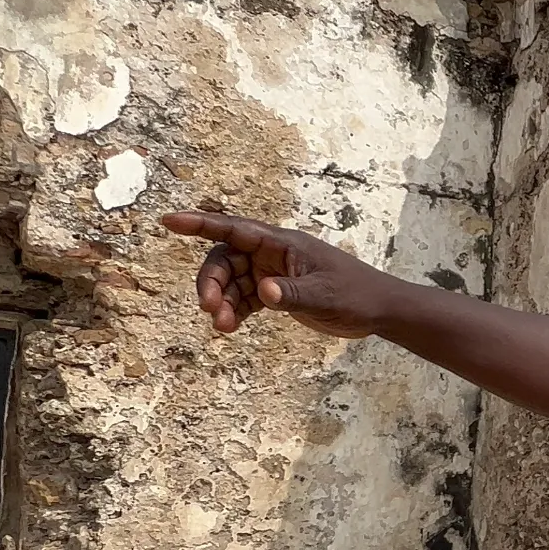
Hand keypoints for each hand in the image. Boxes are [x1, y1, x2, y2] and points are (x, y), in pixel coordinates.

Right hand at [161, 211, 405, 338]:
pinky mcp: (278, 293)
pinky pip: (245, 299)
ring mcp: (273, 273)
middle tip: (209, 308)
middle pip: (226, 259)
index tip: (169, 222)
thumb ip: (292, 294)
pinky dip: (235, 311)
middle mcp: (273, 254)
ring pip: (232, 282)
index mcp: (282, 243)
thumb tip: (263, 293)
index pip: (234, 229)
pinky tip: (230, 328)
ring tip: (222, 326)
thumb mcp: (324, 296)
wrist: (379, 310)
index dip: (200, 223)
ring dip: (222, 301)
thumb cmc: (357, 295)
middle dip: (211, 281)